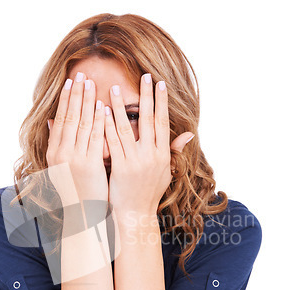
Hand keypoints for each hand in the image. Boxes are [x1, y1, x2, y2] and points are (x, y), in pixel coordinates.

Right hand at [46, 71, 107, 207]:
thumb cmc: (76, 190)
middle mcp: (61, 153)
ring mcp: (74, 159)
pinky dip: (99, 120)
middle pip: (69, 117)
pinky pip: (96, 137)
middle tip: (82, 74)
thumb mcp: (61, 167)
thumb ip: (57, 143)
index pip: (60, 119)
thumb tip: (50, 122)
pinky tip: (104, 106)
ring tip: (92, 83)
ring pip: (81, 123)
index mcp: (53, 152)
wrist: (83, 215)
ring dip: (87, 101)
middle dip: (76, 94)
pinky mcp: (90, 165)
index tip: (70, 82)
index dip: (65, 99)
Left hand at [104, 74, 194, 215]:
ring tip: (112, 88)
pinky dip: (106, 125)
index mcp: (164, 155)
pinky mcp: (121, 168)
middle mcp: (152, 156)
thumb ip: (174, 152)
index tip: (160, 83)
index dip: (161, 102)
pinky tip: (100, 112)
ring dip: (119, 106)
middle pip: (149, 120)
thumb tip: (189, 134)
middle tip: (144, 75)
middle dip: (146, 96)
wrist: (136, 215)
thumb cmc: (149, 193)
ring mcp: (136, 161)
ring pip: (127, 128)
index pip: (163, 122)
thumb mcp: (166, 172)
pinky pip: (112, 142)